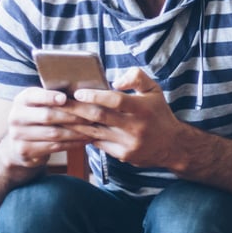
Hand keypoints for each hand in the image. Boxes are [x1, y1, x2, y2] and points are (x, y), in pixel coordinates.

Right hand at [0, 85, 103, 169]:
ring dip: (77, 131)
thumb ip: (55, 97)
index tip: (64, 98)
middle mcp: (16, 116)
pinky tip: (85, 139)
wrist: (18, 144)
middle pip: (48, 116)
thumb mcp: (40, 104)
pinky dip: (73, 143)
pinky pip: (54, 147)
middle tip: (93, 115)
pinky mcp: (25, 150)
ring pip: (54, 133)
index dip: (49, 97)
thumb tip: (83, 90)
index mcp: (21, 100)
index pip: (34, 96)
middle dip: (73, 116)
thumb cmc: (39, 117)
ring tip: (94, 128)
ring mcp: (18, 135)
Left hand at [61, 67, 192, 169]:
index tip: (78, 92)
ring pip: (94, 132)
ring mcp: (128, 143)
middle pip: (100, 117)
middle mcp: (135, 127)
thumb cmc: (159, 113)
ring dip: (75, 124)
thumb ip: (137, 78)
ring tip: (59, 116)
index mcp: (143, 109)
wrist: (172, 146)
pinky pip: (98, 143)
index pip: (116, 101)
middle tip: (59, 102)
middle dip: (76, 109)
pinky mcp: (122, 155)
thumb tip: (115, 81)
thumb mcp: (154, 90)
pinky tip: (72, 130)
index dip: (96, 96)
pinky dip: (84, 136)